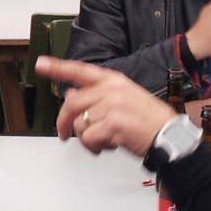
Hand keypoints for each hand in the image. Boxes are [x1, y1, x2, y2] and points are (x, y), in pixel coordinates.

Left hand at [35, 56, 174, 156]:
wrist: (170, 136)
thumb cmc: (148, 120)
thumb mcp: (125, 98)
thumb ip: (98, 95)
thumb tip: (71, 96)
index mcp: (113, 80)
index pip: (80, 70)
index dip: (58, 67)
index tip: (40, 64)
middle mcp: (111, 89)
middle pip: (72, 103)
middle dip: (63, 121)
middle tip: (62, 133)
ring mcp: (112, 105)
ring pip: (79, 123)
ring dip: (86, 137)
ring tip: (101, 140)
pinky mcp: (113, 123)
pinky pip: (88, 137)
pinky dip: (93, 146)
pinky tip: (106, 146)